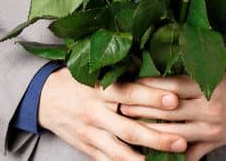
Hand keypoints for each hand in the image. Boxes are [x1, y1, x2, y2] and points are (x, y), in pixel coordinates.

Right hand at [38, 67, 188, 159]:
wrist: (44, 98)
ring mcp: (91, 133)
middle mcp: (96, 113)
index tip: (175, 100)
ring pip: (119, 151)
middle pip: (129, 129)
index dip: (153, 97)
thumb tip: (162, 76)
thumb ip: (128, 76)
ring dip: (143, 160)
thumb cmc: (80, 80)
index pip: (130, 93)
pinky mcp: (87, 148)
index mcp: (101, 90)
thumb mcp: (100, 72)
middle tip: (181, 141)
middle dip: (157, 137)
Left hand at [122, 68, 225, 160]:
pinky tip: (150, 152)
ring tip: (127, 127)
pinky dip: (167, 154)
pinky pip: (186, 154)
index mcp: (208, 87)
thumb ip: (187, 82)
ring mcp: (209, 129)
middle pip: (166, 110)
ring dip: (147, 131)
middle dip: (139, 108)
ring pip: (171, 133)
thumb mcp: (215, 75)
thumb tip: (153, 83)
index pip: (170, 86)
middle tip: (118, 106)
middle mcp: (208, 108)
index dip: (146, 87)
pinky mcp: (212, 144)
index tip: (127, 85)